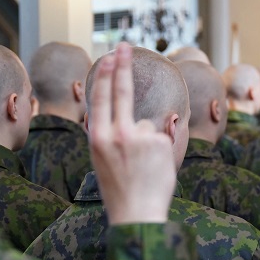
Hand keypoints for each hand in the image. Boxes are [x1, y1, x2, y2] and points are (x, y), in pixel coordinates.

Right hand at [89, 43, 174, 224]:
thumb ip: (110, 135)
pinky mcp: (161, 143)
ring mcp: (140, 138)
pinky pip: (161, 137)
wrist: (137, 214)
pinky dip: (159, 150)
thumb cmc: (119, 189)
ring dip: (146, 142)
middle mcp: (117, 134)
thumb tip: (129, 116)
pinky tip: (154, 168)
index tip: (110, 57)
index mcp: (97, 139)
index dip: (106, 75)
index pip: (102, 98)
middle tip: (126, 45)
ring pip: (145, 126)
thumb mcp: (102, 160)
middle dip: (123, 65)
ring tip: (142, 167)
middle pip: (122, 92)